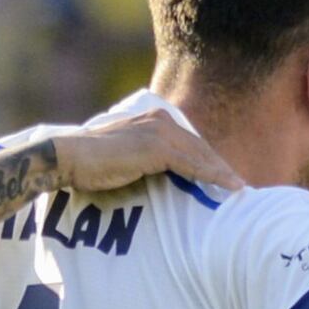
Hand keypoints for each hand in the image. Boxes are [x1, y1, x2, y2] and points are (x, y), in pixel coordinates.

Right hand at [42, 101, 244, 199]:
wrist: (69, 157)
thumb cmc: (90, 164)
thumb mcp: (124, 158)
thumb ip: (144, 161)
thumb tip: (160, 181)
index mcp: (152, 119)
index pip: (188, 142)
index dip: (208, 161)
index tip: (224, 178)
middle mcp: (159, 120)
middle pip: (199, 147)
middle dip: (220, 167)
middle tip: (239, 187)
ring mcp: (159, 131)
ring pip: (200, 155)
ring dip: (221, 173)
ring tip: (239, 190)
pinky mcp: (156, 147)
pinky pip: (192, 164)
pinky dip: (212, 176)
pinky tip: (228, 187)